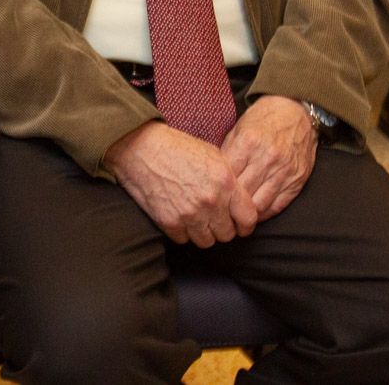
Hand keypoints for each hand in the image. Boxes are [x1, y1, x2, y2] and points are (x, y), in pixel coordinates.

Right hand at [103, 121, 257, 247]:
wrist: (140, 147)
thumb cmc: (175, 147)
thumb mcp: (212, 155)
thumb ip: (230, 181)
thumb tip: (240, 200)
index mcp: (225, 182)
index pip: (249, 219)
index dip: (245, 224)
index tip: (238, 224)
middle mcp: (211, 201)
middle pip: (227, 234)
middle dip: (221, 228)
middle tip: (212, 218)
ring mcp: (190, 214)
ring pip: (207, 241)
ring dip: (202, 232)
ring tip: (194, 218)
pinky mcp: (170, 222)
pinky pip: (184, 240)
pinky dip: (182, 232)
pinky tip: (177, 215)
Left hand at [221, 96, 317, 222]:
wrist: (296, 112)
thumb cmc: (263, 119)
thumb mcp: (239, 128)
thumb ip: (227, 151)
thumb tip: (212, 175)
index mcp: (248, 143)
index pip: (226, 176)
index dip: (216, 190)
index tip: (208, 197)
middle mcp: (266, 159)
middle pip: (241, 194)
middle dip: (227, 206)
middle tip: (216, 213)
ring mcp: (283, 172)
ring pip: (259, 205)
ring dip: (245, 215)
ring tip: (233, 219)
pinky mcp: (296, 182)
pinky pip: (277, 206)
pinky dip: (263, 214)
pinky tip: (252, 215)